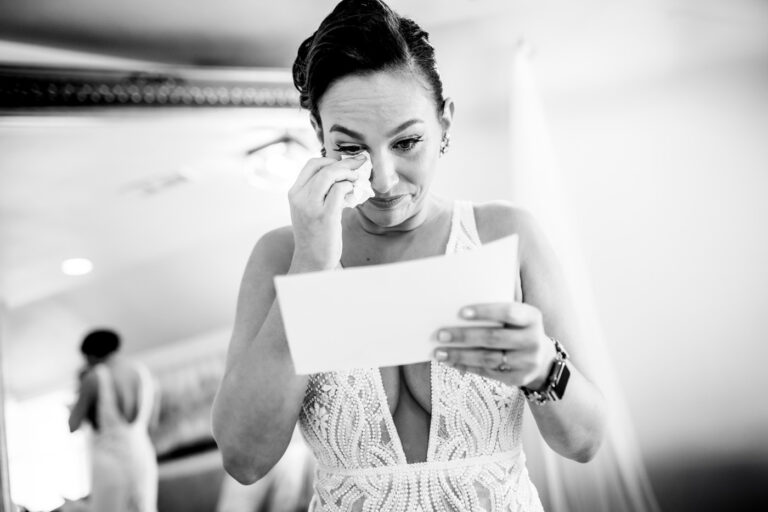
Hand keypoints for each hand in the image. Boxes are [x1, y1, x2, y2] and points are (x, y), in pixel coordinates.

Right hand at [287, 154, 366, 270]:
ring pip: (330, 175)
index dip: (330, 159)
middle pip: (323, 167)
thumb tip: (341, 174)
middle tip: (361, 163)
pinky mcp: (325, 216)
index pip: (311, 164)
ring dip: (349, 173)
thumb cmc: (315, 235)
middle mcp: (299, 198)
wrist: (311, 261)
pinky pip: (339, 190)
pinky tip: (354, 194)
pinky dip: (350, 188)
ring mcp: (311, 207)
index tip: (345, 163)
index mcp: (294, 193)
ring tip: (357, 179)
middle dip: (346, 163)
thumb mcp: (309, 210)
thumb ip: (318, 192)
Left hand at [432, 302, 556, 387]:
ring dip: (460, 355)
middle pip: (494, 337)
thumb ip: (495, 312)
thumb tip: (456, 312)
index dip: (485, 312)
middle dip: (464, 336)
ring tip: (439, 352)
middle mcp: (533, 340)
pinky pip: (488, 372)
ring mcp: (528, 362)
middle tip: (440, 334)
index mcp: (532, 317)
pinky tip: (451, 362)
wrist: (541, 357)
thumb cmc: (517, 329)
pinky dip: (466, 366)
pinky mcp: (518, 379)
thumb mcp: (516, 316)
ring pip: (488, 358)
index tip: (460, 312)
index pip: (508, 312)